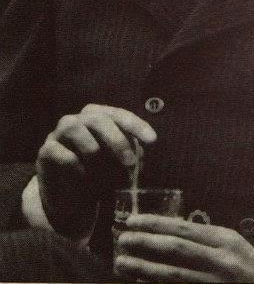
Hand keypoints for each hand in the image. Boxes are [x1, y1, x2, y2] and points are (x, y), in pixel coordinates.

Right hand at [36, 104, 155, 237]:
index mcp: (99, 117)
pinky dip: (77, 167)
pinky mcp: (45, 152)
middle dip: (117, 140)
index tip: (152, 140)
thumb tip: (141, 157)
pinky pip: (62, 154)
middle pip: (98, 119)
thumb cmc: (99, 172)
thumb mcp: (119, 163)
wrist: (70, 196)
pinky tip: (84, 178)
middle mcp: (78, 119)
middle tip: (130, 163)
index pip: (119, 115)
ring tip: (103, 175)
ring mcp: (58, 133)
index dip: (136, 126)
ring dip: (94, 154)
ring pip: (76, 130)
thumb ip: (130, 154)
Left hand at [114, 214, 253, 282]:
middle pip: (177, 250)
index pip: (185, 229)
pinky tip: (139, 281)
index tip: (133, 220)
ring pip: (173, 274)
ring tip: (121, 262)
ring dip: (143, 268)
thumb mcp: (230, 241)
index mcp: (225, 240)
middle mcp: (220, 260)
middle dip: (146, 243)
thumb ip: (203, 236)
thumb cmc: (244, 261)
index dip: (156, 224)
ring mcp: (214, 282)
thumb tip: (165, 230)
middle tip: (122, 239)